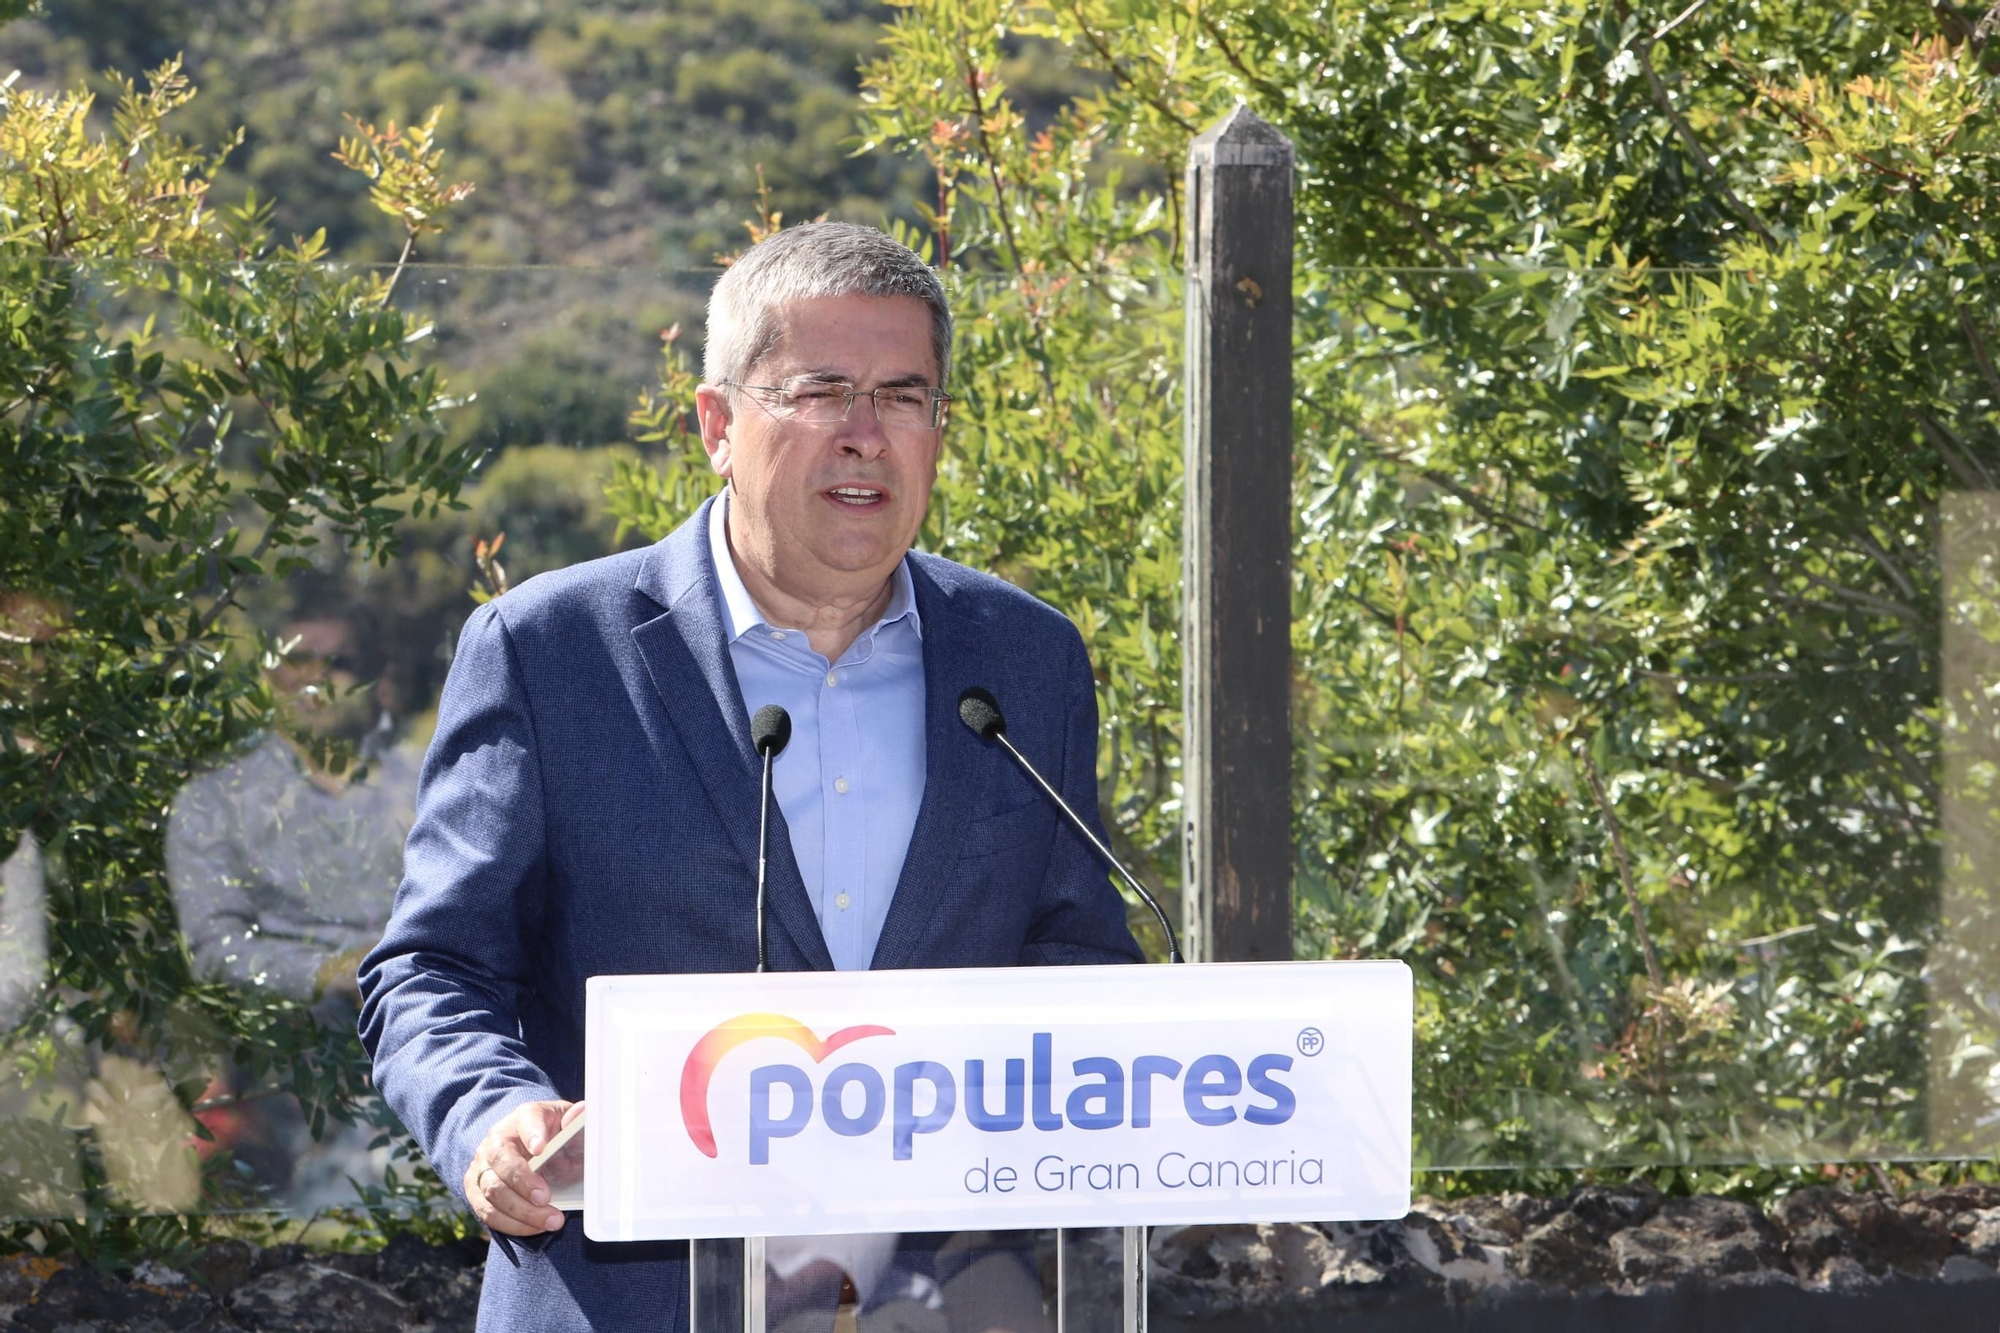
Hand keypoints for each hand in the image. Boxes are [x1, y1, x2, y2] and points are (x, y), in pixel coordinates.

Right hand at [464, 1098, 583, 1235]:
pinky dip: (512, 1224)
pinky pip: (488, 1212)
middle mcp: (498, 1138)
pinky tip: (535, 1227)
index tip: (541, 1148)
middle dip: (523, 1182)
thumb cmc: (555, 1138)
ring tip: (552, 1220)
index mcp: (525, 1117)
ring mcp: (482, 1165)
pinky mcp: (476, 1190)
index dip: (532, 1133)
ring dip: (522, 1211)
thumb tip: (580, 1113)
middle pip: (502, 1159)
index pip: (527, 1118)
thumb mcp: (571, 1126)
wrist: (534, 1153)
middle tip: (546, 1198)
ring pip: (493, 1190)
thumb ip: (577, 1121)